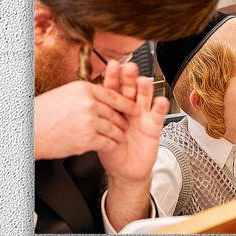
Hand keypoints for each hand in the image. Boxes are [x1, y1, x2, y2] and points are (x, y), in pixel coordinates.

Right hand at [34, 80, 136, 160]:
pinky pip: (108, 142)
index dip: (126, 103)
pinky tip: (110, 146)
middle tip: (125, 126)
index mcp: (83, 89)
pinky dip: (111, 145)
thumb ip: (85, 95)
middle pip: (115, 113)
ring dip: (118, 135)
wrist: (30, 132)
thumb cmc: (43, 114)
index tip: (134, 107)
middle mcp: (88, 103)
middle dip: (122, 121)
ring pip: (114, 129)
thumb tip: (101, 96)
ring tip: (118, 137)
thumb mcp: (65, 94)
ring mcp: (88, 121)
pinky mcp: (87, 139)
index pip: (112, 95)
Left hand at [97, 61, 169, 184]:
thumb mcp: (97, 134)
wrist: (124, 171)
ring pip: (144, 98)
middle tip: (129, 67)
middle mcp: (128, 109)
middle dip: (129, 78)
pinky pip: (158, 115)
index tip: (112, 65)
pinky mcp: (153, 127)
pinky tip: (161, 100)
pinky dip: (160, 107)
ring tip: (143, 81)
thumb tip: (74, 105)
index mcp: (113, 108)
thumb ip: (91, 120)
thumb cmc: (110, 151)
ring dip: (145, 88)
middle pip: (129, 90)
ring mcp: (142, 117)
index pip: (113, 90)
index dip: (113, 77)